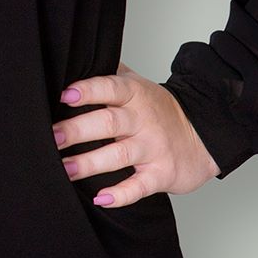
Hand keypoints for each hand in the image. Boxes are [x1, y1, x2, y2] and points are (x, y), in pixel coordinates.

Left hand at [54, 60, 219, 206]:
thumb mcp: (138, 84)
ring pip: (119, 155)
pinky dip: (121, 194)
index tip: (64, 96)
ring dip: (89, 163)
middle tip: (53, 137)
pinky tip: (101, 198)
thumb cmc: (160, 109)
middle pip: (108, 123)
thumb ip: (109, 72)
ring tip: (65, 169)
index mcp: (135, 94)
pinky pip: (140, 186)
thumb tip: (74, 59)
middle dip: (78, 130)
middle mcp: (143, 119)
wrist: (205, 134)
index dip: (87, 91)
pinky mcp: (162, 174)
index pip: (109, 88)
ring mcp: (153, 148)